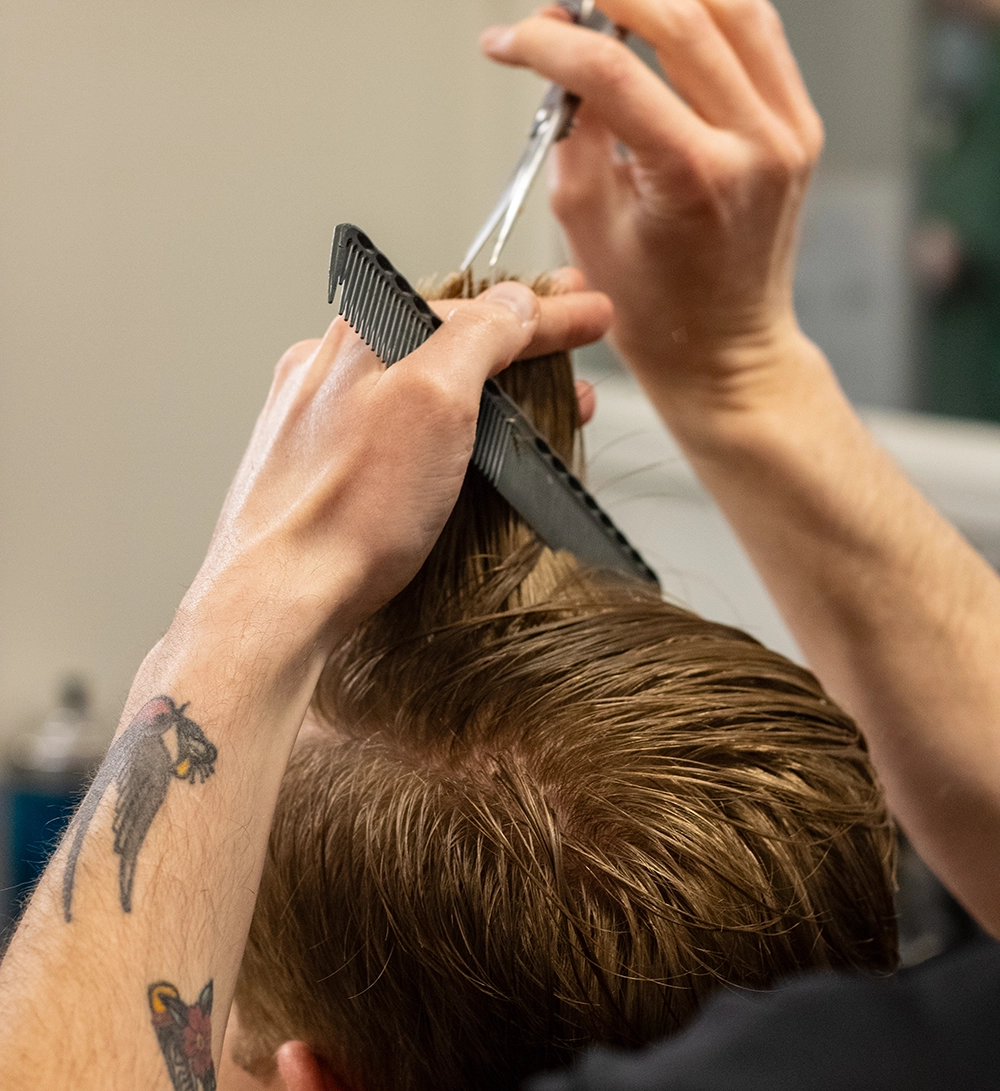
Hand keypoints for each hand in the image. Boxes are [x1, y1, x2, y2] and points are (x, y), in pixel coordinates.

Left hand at [180, 281, 611, 659]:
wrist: (277, 602)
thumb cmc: (347, 513)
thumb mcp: (434, 400)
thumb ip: (479, 336)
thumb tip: (512, 303)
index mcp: (360, 338)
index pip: (473, 309)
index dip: (545, 312)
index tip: (590, 314)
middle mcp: (333, 373)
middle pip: (448, 346)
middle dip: (523, 350)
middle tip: (572, 358)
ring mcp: (323, 425)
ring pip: (424, 391)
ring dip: (490, 395)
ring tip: (541, 415)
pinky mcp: (323, 475)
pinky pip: (398, 436)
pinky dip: (446, 435)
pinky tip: (464, 456)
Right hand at [482, 0, 823, 409]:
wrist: (725, 351)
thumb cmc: (657, 310)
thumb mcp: (587, 224)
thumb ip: (572, 131)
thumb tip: (561, 55)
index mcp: (694, 178)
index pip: (609, 70)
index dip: (544, 43)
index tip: (506, 42)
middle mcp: (754, 144)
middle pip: (678, 13)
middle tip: (559, 5)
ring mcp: (789, 131)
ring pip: (730, 4)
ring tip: (610, 5)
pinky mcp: (800, 125)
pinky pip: (758, 34)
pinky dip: (708, 11)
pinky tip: (666, 16)